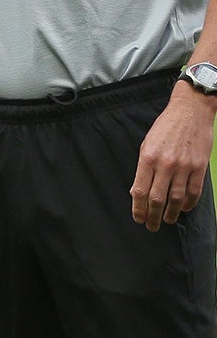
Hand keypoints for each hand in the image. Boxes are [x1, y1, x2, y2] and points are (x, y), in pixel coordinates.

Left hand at [132, 85, 216, 230]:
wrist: (191, 111)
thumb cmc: (166, 127)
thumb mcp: (147, 144)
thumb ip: (144, 167)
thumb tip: (140, 190)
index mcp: (148, 158)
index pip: (139, 190)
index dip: (138, 208)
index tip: (138, 218)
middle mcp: (165, 164)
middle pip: (157, 198)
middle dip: (152, 216)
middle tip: (151, 226)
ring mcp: (184, 166)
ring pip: (176, 198)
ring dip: (170, 213)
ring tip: (167, 221)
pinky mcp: (200, 166)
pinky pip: (194, 191)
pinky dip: (188, 203)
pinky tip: (183, 209)